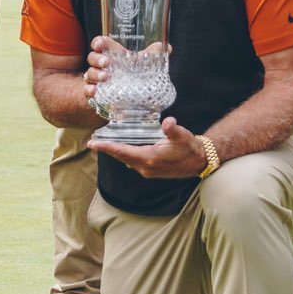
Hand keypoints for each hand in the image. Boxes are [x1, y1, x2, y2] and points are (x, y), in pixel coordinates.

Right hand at [79, 36, 171, 102]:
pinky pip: (87, 89)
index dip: (98, 42)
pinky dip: (88, 90)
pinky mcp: (97, 92)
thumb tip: (168, 47)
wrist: (125, 97)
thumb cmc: (132, 74)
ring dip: (95, 74)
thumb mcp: (143, 64)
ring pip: (89, 73)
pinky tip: (94, 91)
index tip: (101, 44)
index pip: (100, 43)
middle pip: (92, 57)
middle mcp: (102, 65)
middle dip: (97, 59)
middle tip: (107, 63)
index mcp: (112, 54)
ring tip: (105, 78)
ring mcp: (98, 79)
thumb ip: (154, 55)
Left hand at [88, 117, 208, 178]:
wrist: (199, 162)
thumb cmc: (190, 148)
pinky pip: (132, 162)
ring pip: (126, 160)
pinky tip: (121, 148)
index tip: (92, 143)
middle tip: (92, 142)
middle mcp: (145, 167)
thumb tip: (168, 123)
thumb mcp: (183, 136)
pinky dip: (124, 155)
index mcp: (150, 158)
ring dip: (115, 152)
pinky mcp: (150, 170)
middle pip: (121, 157)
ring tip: (103, 144)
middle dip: (107, 149)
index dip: (106, 147)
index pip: (122, 152)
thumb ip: (173, 129)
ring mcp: (147, 170)